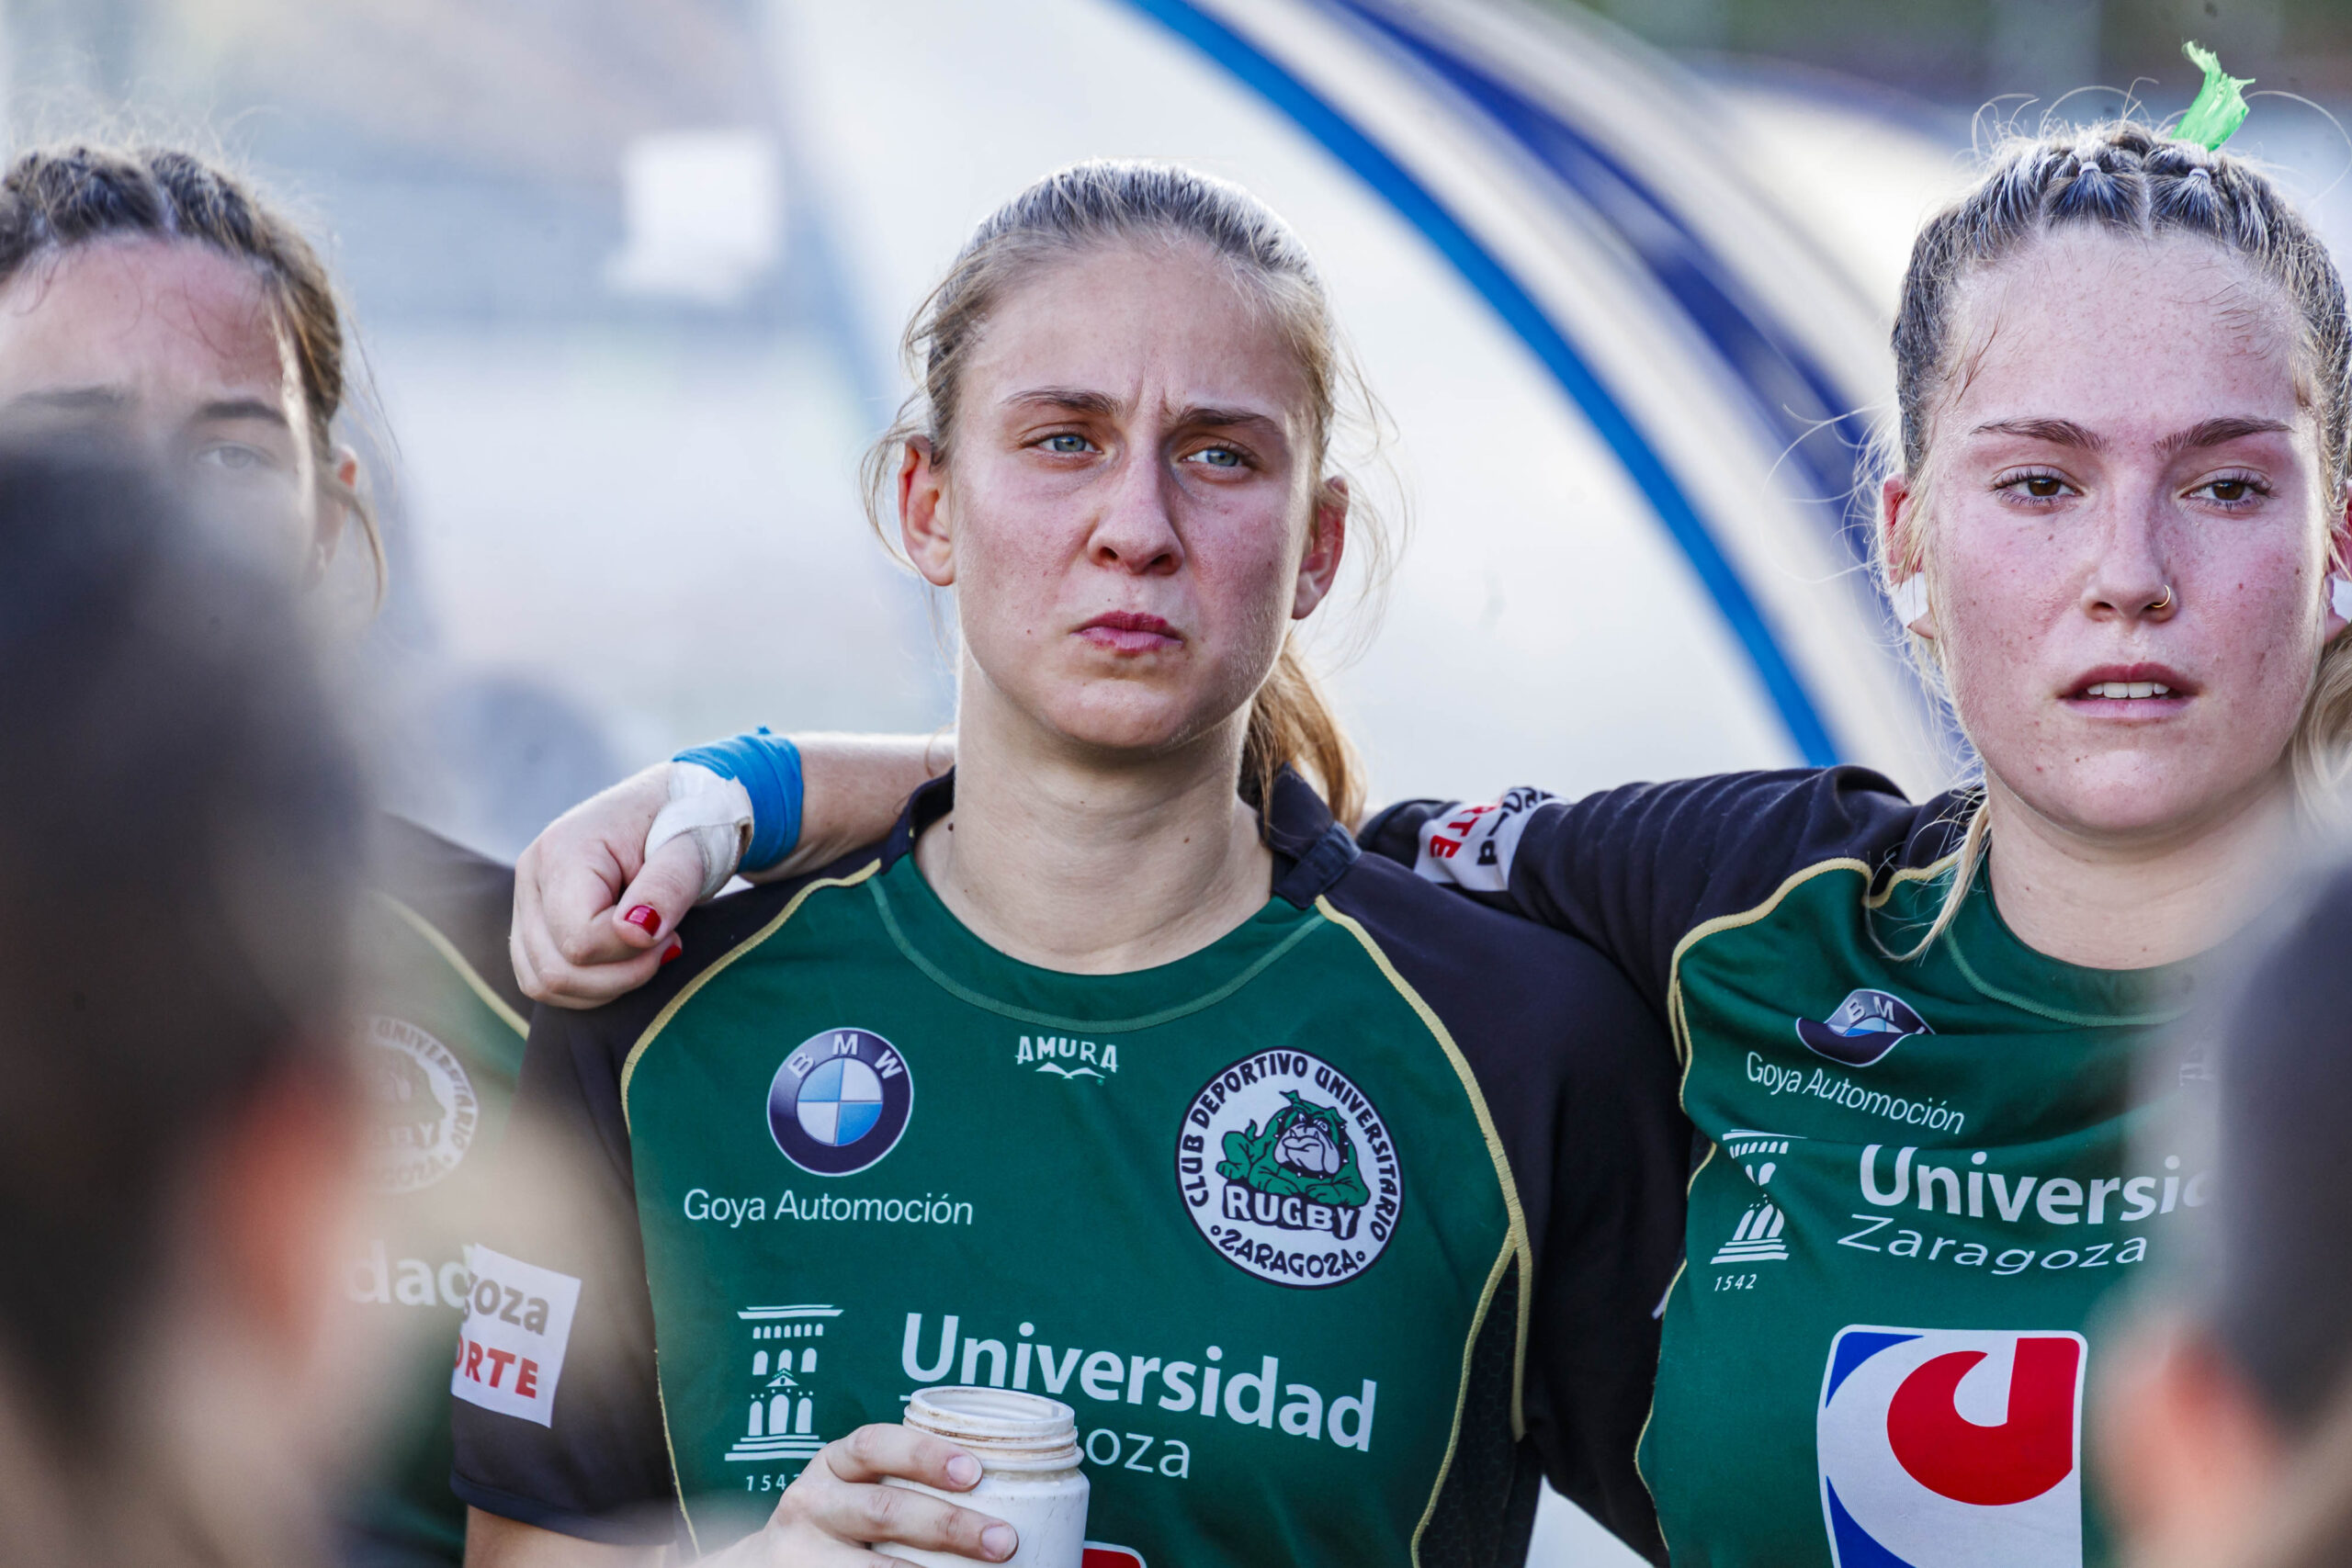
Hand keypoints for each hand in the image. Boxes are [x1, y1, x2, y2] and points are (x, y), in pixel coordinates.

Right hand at [511, 764, 704, 1008]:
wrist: (672, 808)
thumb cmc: (686, 824)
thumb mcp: (691, 848)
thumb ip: (668, 886)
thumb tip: (636, 932)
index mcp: (563, 850)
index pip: (580, 939)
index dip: (631, 951)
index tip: (672, 931)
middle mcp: (531, 875)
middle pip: (556, 970)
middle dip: (623, 975)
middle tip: (666, 945)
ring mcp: (525, 901)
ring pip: (543, 983)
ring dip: (606, 986)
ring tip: (648, 951)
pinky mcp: (532, 924)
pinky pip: (542, 981)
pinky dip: (589, 988)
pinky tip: (626, 961)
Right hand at [731, 1424, 1017, 1564]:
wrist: (766, 1566)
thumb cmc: (840, 1519)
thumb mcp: (856, 1487)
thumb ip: (905, 1483)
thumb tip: (1000, 1486)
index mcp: (834, 1464)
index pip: (875, 1445)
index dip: (925, 1454)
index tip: (975, 1471)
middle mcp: (813, 1503)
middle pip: (883, 1511)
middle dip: (949, 1525)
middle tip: (1003, 1541)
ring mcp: (803, 1552)